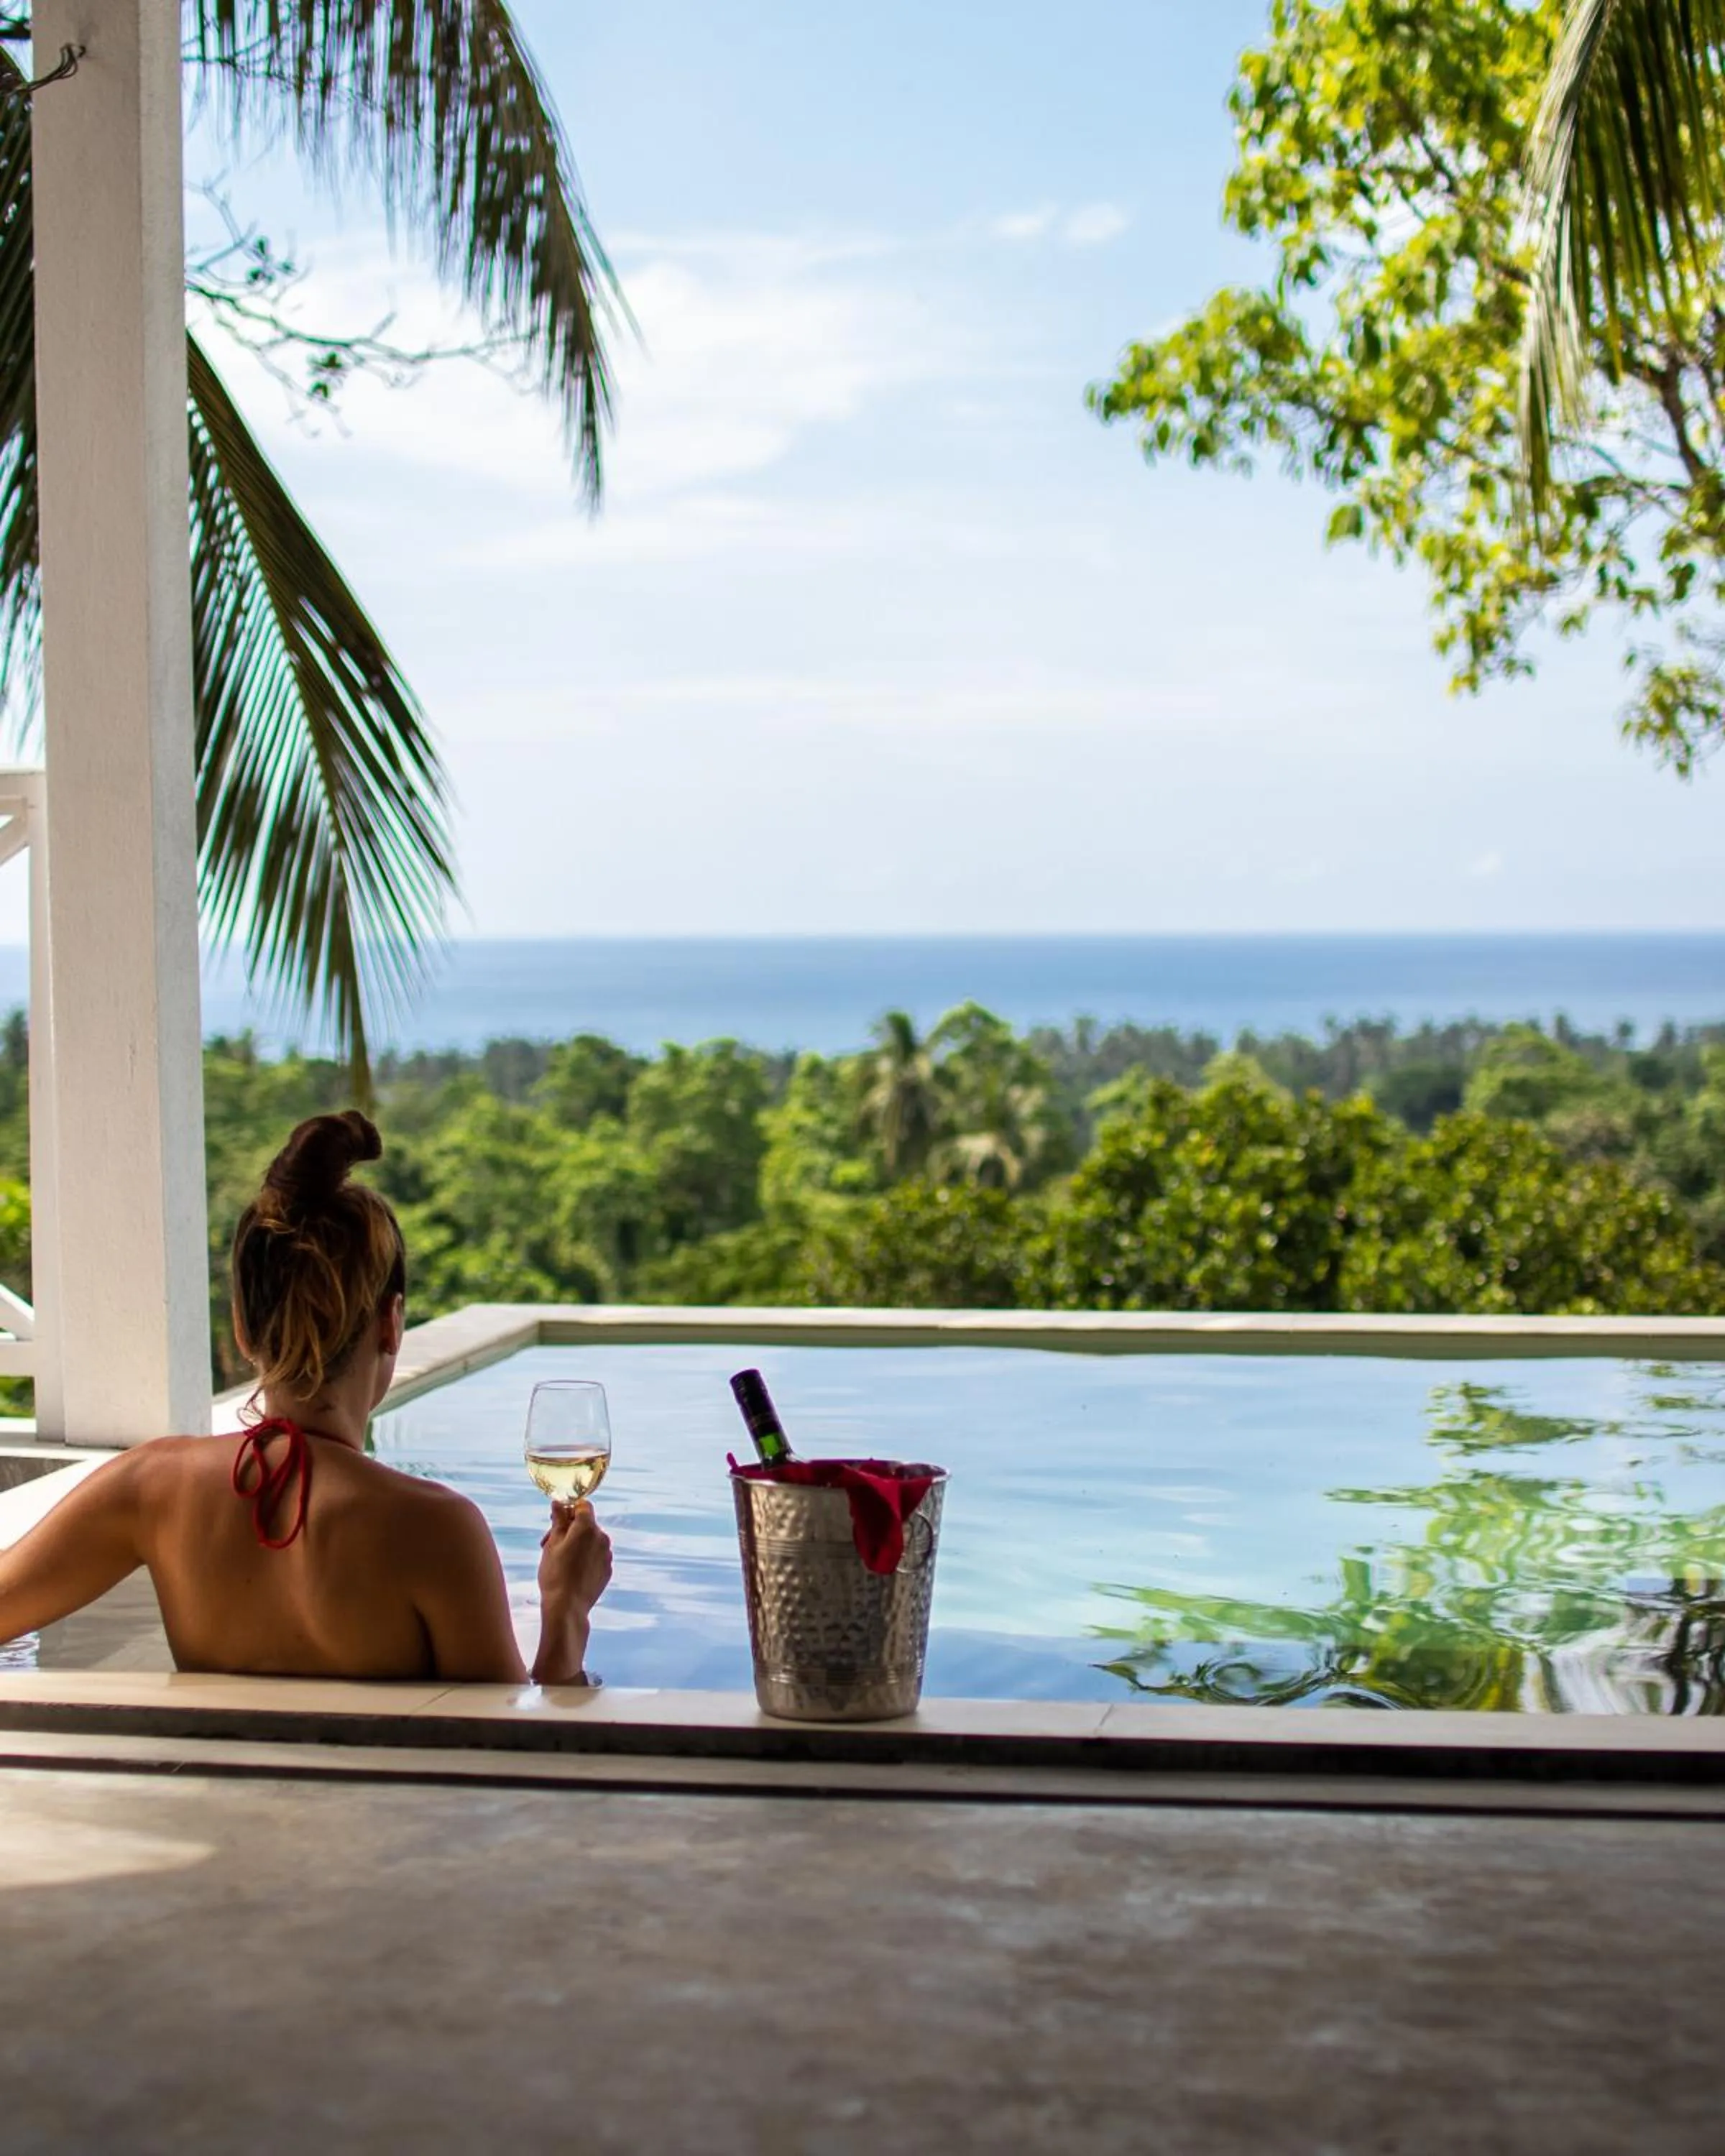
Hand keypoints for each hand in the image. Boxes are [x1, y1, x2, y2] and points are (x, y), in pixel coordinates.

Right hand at [537, 1499, 612, 1617]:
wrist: (567, 1607)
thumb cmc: (555, 1574)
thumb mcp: (552, 1544)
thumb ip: (559, 1520)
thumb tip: (559, 1503)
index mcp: (588, 1527)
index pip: (583, 1506)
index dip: (568, 1510)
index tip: (555, 1521)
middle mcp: (602, 1538)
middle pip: (586, 1524)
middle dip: (569, 1529)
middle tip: (548, 1544)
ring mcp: (607, 1555)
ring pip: (591, 1541)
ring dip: (577, 1544)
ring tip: (559, 1560)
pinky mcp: (607, 1570)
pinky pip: (596, 1556)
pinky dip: (585, 1558)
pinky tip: (571, 1571)